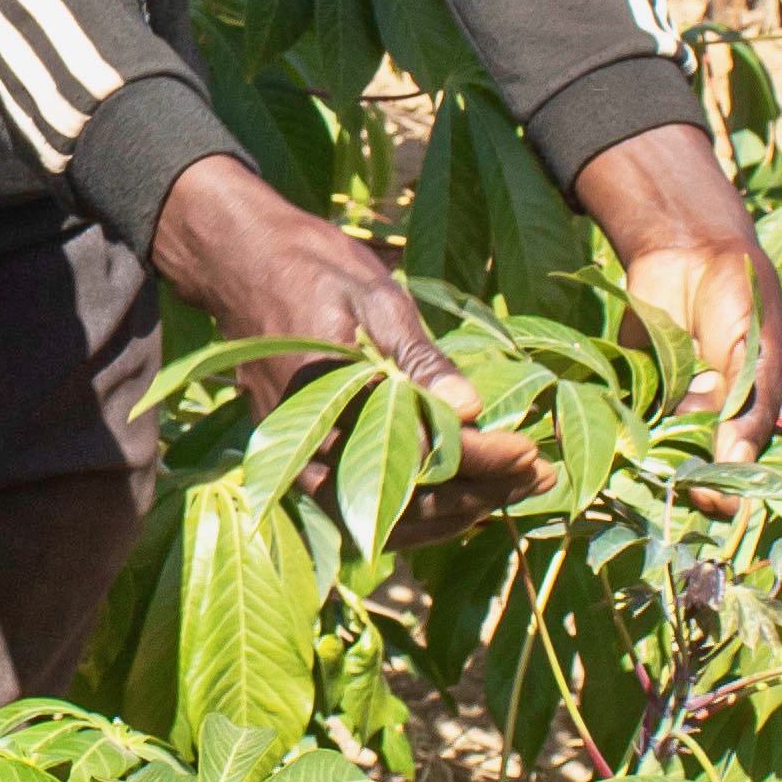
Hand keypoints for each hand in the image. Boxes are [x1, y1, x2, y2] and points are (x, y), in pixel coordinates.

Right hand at [150, 154, 547, 515]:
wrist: (241, 264)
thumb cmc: (311, 267)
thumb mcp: (375, 296)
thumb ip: (421, 358)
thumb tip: (472, 409)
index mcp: (327, 399)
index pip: (420, 451)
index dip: (481, 458)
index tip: (530, 450)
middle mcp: (308, 444)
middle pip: (408, 500)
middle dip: (482, 493)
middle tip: (540, 477)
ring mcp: (301, 460)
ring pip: (388, 517)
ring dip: (457, 511)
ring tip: (517, 490)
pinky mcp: (305, 463)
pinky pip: (367, 507)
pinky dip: (421, 511)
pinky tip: (466, 495)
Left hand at [571, 122, 781, 460]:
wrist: (687, 250)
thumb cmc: (742, 295)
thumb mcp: (758, 349)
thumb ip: (749, 403)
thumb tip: (736, 461)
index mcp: (765, 417)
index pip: (755, 469)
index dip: (737, 490)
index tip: (718, 501)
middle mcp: (720, 423)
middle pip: (705, 470)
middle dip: (690, 481)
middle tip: (679, 485)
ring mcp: (679, 411)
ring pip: (662, 453)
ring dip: (648, 461)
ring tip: (639, 461)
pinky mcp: (639, 394)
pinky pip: (624, 421)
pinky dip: (606, 429)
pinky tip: (584, 437)